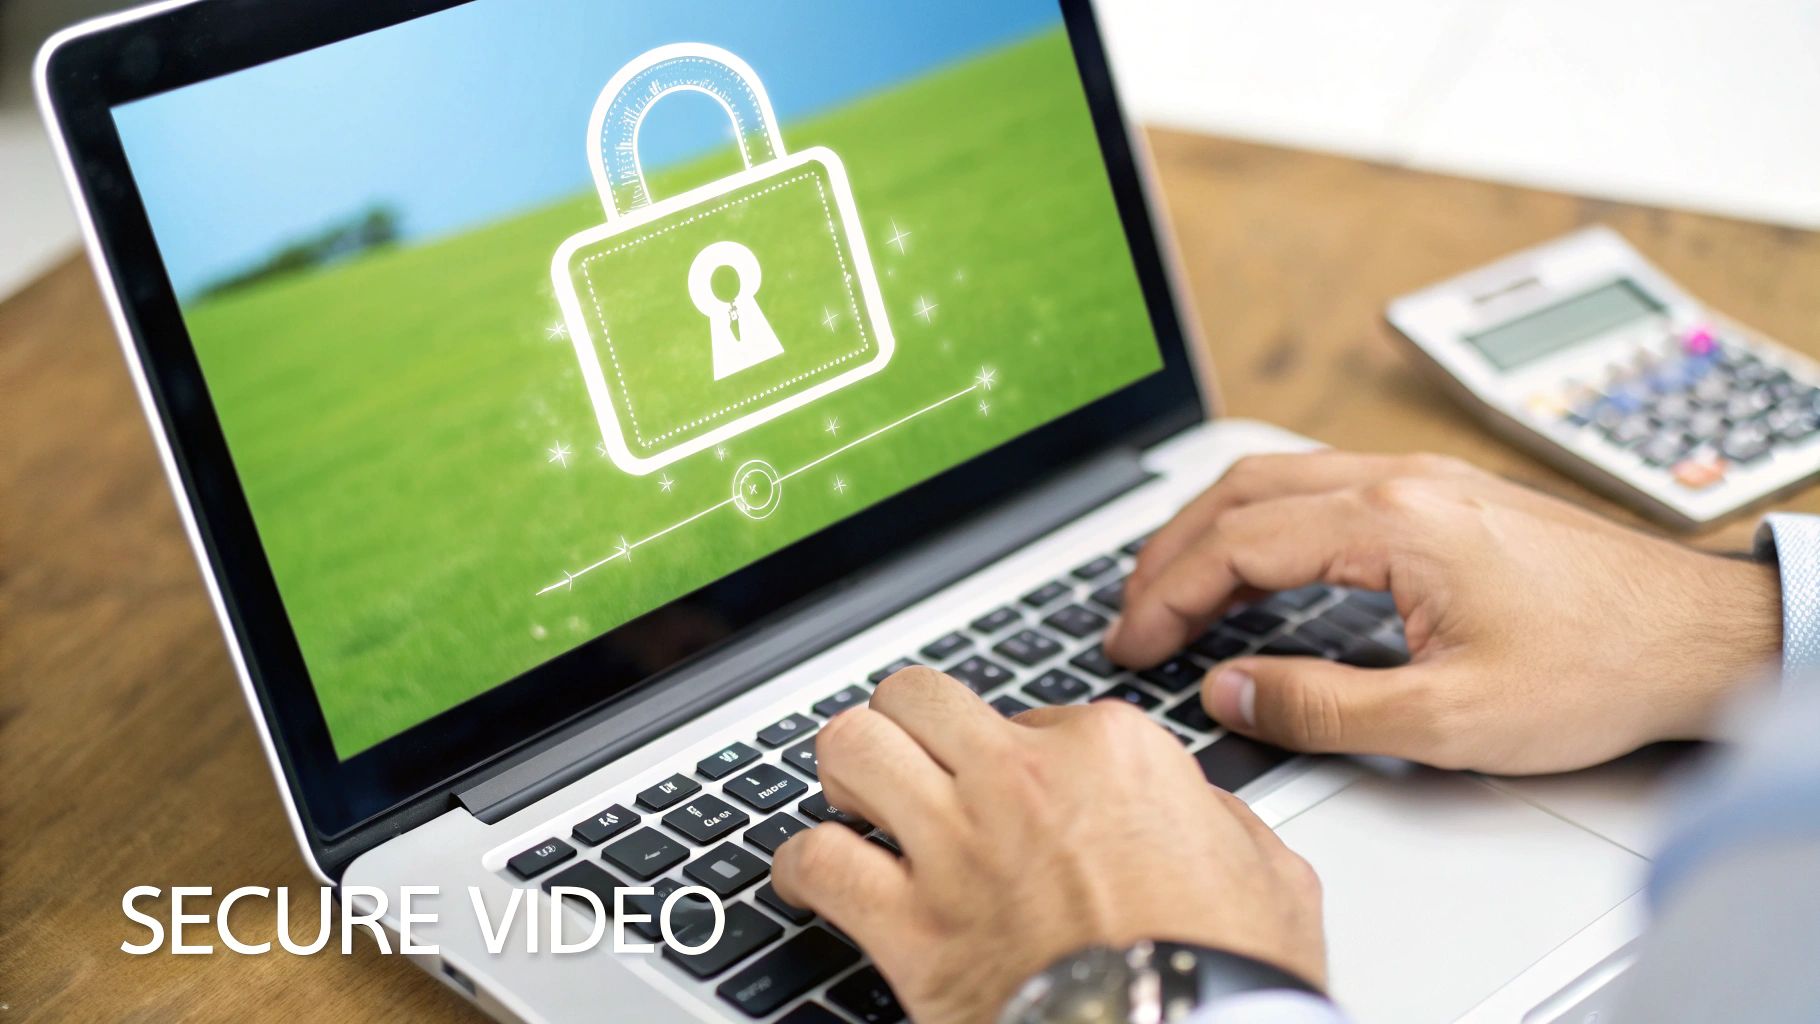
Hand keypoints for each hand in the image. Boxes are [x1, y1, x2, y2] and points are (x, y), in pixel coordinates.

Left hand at [770, 668, 1323, 1023]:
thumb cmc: (1230, 973)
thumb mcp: (1267, 870)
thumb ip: (1213, 815)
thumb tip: (1189, 808)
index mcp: (1109, 750)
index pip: (1026, 712)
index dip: (1019, 752)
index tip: (1022, 793)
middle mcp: (1020, 779)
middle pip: (915, 698)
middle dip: (907, 727)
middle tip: (915, 762)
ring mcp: (957, 847)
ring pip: (850, 748)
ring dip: (848, 774)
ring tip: (859, 803)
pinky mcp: (910, 927)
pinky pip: (815, 862)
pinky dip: (802, 868)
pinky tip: (814, 878)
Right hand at [1106, 451, 1781, 773]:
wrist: (1702, 636)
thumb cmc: (1598, 669)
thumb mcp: (1449, 720)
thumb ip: (1323, 707)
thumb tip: (1228, 690)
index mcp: (1393, 522)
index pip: (1238, 543)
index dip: (1167, 595)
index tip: (1130, 643)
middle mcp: (1401, 480)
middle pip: (1242, 491)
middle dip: (1168, 553)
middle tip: (1128, 617)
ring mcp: (1425, 479)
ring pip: (1278, 476)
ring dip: (1211, 528)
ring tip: (1171, 588)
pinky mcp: (1445, 494)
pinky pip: (1320, 485)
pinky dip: (1261, 520)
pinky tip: (1255, 562)